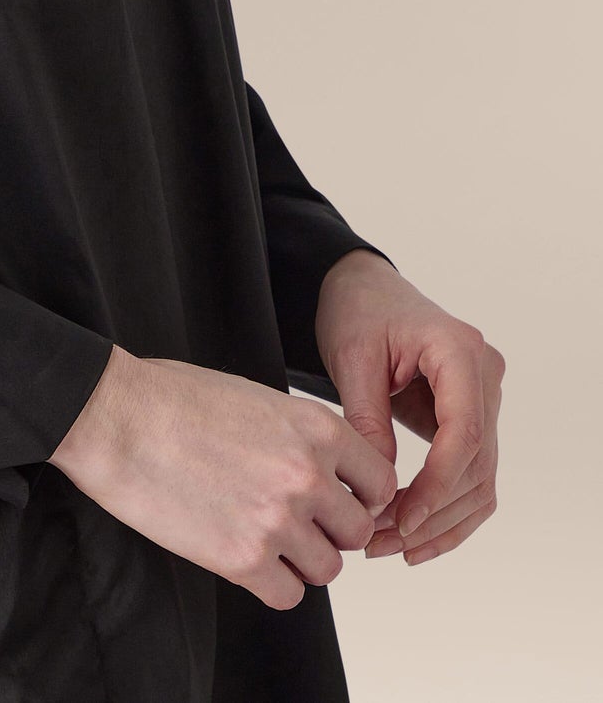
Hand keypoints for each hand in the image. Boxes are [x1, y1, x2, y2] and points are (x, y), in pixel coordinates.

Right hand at [47, 345, 397, 610]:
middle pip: (357, 530)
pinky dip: (271, 584)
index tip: (339, 499)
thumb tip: (328, 472)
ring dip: (301, 560)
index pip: (380, 480)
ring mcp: (277, 520)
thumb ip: (301, 436)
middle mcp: (306, 475)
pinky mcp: (243, 560)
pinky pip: (289, 596)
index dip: (360, 493)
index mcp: (314, 427)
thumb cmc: (173, 399)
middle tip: (295, 520)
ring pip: (328, 569)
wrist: (115, 417)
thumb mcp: (257, 397)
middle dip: (330, 529)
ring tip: (264, 537)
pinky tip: (244, 557)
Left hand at [314, 248, 505, 569]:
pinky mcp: (473, 420)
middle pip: (475, 465)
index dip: (437, 485)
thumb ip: (367, 419)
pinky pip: (471, 477)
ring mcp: (484, 399)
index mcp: (458, 351)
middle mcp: (484, 376)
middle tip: (379, 541)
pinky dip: (447, 512)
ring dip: (439, 523)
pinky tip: (413, 539)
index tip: (401, 521)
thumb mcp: (352, 359)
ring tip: (387, 546)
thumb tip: (380, 489)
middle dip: (430, 513)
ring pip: (479, 481)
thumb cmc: (357, 312)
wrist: (363, 290)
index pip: (464, 433)